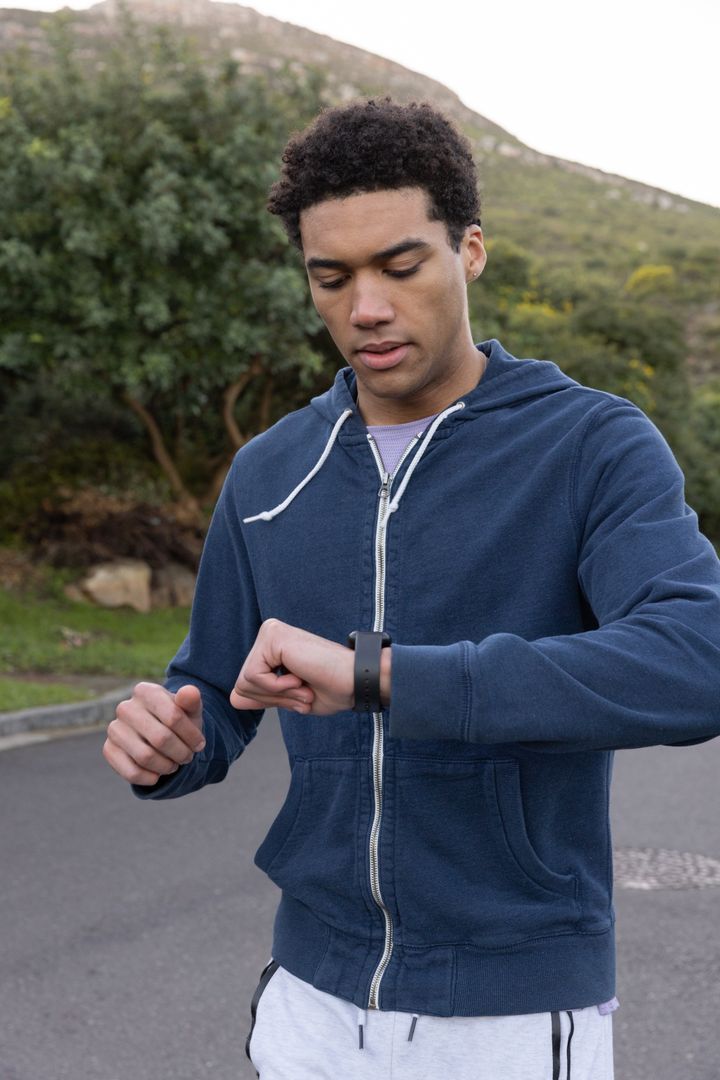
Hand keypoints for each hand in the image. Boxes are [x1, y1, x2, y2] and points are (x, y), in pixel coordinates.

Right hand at [103, 682, 205, 785]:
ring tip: (174, 764)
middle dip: (181, 753)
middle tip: (188, 757)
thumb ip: (192, 701)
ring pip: (146, 757)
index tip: (200, 744)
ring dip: (167, 766)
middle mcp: (125, 707)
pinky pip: (131, 772)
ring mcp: (114, 729)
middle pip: (161, 739)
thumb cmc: (178, 721)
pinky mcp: (108, 749)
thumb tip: (189, 692)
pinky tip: (158, 775)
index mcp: (146, 691)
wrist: (160, 735)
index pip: (174, 717)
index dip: (192, 736)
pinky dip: (149, 778)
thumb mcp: (190, 711)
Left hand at [230, 619, 356, 715]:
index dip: (271, 699)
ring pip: (245, 681)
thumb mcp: (290, 698)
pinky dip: (276, 687)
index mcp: (272, 648)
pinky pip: (253, 676)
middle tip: (304, 690)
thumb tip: (234, 698)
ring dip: (278, 694)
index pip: (247, 684)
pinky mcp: (272, 636)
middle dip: (272, 698)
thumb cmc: (332, 689)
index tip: (301, 692)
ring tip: (303, 685)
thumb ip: (263, 696)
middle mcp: (269, 635)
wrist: (355, 681)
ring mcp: (270, 632)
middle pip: (242, 683)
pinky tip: (299, 678)